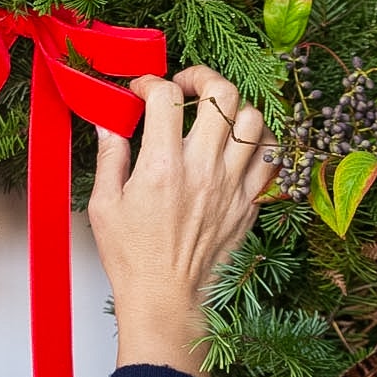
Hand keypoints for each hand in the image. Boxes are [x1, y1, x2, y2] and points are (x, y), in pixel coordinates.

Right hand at [88, 66, 277, 376]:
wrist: (166, 299)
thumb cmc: (133, 258)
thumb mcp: (104, 204)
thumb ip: (110, 155)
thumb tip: (108, 121)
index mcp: (162, 167)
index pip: (165, 96)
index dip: (150, 81)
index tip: (141, 90)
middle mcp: (203, 170)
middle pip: (222, 94)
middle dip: (202, 76)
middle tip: (186, 85)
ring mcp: (232, 185)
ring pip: (254, 119)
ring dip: (234, 107)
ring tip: (216, 113)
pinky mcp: (249, 203)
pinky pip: (271, 158)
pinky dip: (260, 141)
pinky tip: (241, 142)